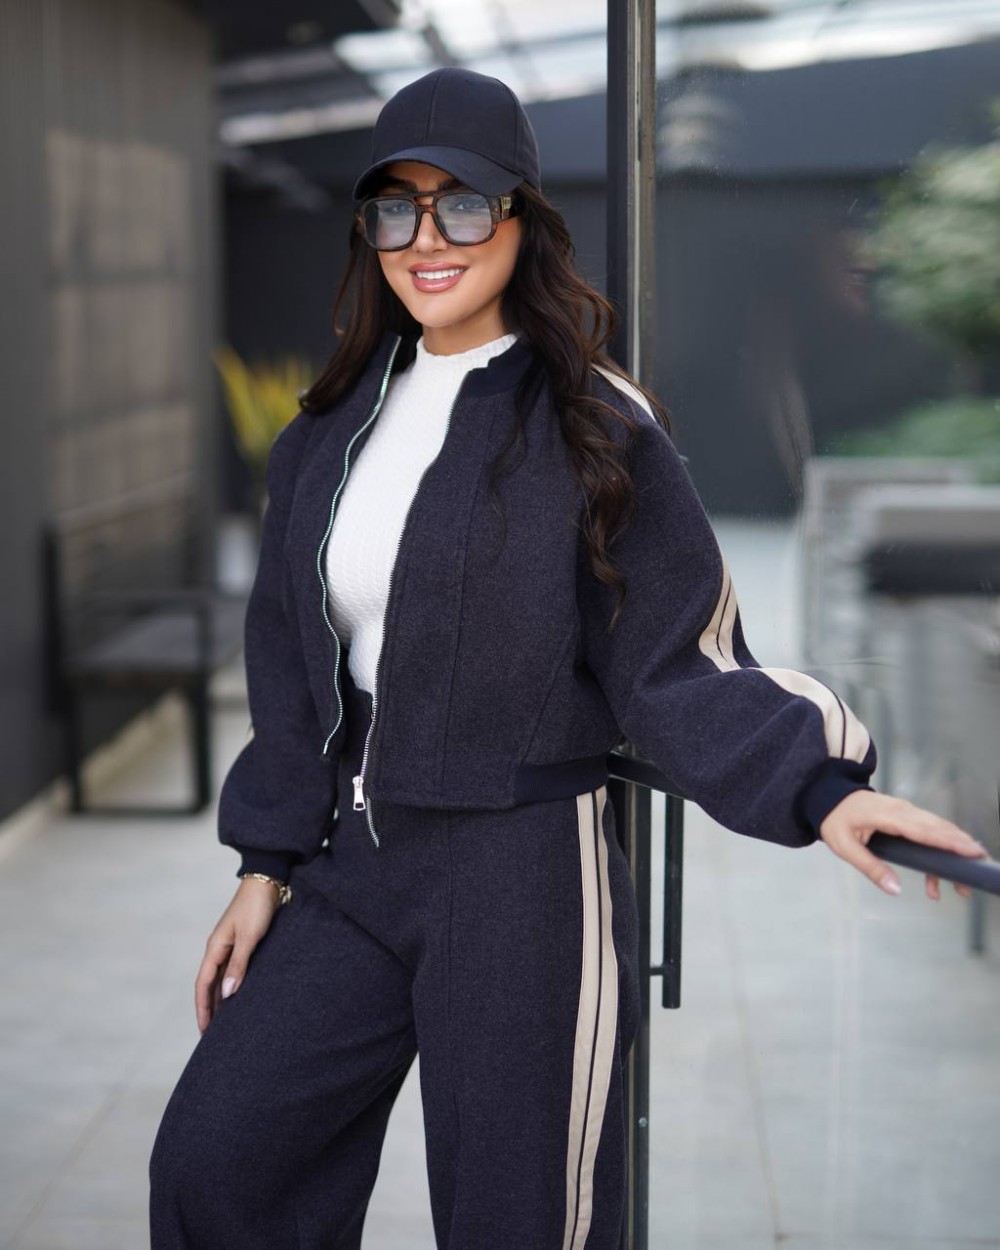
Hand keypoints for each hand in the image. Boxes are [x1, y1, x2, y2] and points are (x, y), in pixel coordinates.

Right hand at [194, 877, 283, 1032]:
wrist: (268, 881)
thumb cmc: (257, 906)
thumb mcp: (249, 937)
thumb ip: (238, 965)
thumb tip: (226, 994)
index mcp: (215, 947)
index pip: (203, 985)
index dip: (203, 1009)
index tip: (204, 1032)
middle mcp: (219, 948)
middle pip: (210, 985)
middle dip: (210, 1009)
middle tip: (213, 1036)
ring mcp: (231, 945)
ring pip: (221, 979)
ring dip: (221, 999)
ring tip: (226, 1023)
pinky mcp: (244, 942)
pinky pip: (234, 970)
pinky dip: (233, 985)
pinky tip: (240, 996)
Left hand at [818, 790, 988, 899]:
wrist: (829, 796)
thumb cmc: (835, 820)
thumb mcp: (844, 847)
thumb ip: (870, 868)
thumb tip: (896, 890)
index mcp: (888, 815)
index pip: (925, 830)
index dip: (950, 841)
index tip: (973, 851)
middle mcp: (903, 811)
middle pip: (939, 829)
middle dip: (961, 850)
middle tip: (980, 869)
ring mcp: (906, 811)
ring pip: (938, 831)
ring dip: (953, 853)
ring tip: (963, 886)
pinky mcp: (906, 816)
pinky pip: (929, 832)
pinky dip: (939, 852)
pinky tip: (937, 881)